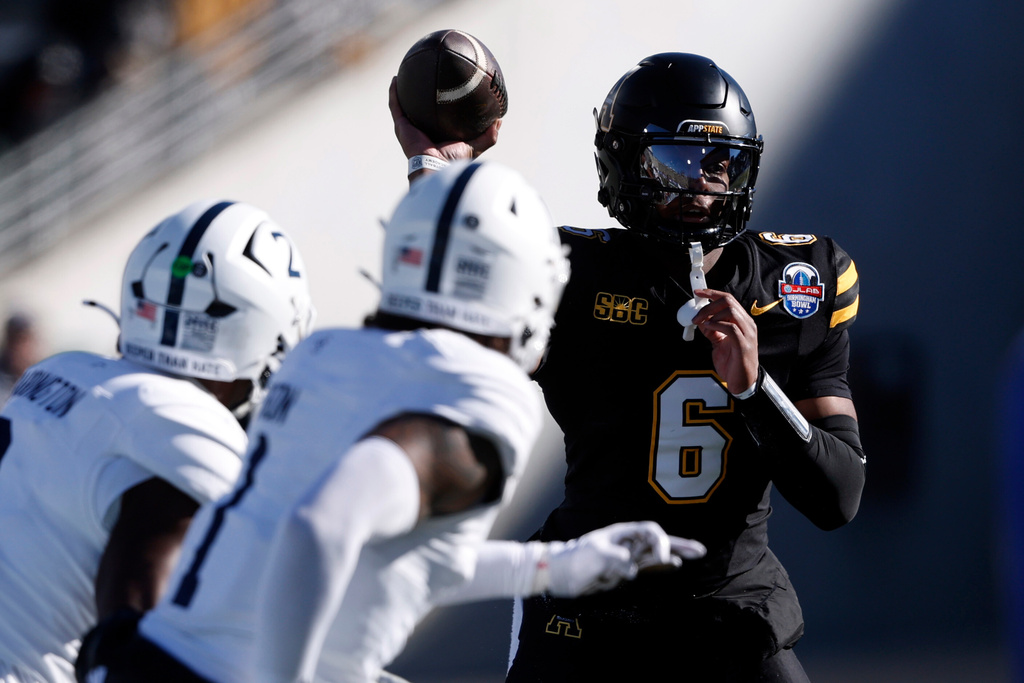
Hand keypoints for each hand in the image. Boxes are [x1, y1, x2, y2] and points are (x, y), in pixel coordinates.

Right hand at [389, 77, 500, 173]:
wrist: (435, 167)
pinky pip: (395, 106)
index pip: (436, 119)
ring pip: (402, 107)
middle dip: (418, 98)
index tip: (443, 92)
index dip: (438, 107)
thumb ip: (488, 135)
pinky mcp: (400, 127)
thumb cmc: (453, 159)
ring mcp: (408, 129)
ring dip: (402, 92)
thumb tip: (499, 120)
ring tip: (404, 75)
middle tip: (423, 80)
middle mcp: (421, 131)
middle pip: (418, 112)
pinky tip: (395, 79)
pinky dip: (393, 93)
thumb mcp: (475, 146)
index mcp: (436, 136)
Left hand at [545, 521, 705, 596]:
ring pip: (657, 555)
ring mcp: (627, 557)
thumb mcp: (593, 556)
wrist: (559, 574)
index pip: (650, 532)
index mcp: (622, 534)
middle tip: (700, 550)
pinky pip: (648, 568)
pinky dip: (662, 567)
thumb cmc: (574, 559)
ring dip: (676, 555)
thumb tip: (632, 569)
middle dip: (679, 545)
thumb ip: (614, 559)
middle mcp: (628, 544)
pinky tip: (674, 567)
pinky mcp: (624, 572)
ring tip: (695, 555)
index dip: (661, 543)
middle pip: (659, 541)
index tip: (662, 559)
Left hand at [693, 288, 758, 394]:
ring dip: (711, 314)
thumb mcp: (719, 343)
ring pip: (731, 311)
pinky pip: (731, 328)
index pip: (729, 300)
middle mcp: (747, 325)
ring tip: (701, 323)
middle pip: (728, 302)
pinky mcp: (744, 345)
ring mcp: (747, 334)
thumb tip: (700, 321)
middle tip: (696, 315)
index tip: (698, 293)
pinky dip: (716, 325)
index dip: (712, 293)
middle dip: (708, 305)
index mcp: (742, 322)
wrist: (743, 383)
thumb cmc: (734, 364)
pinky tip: (708, 329)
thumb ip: (712, 331)